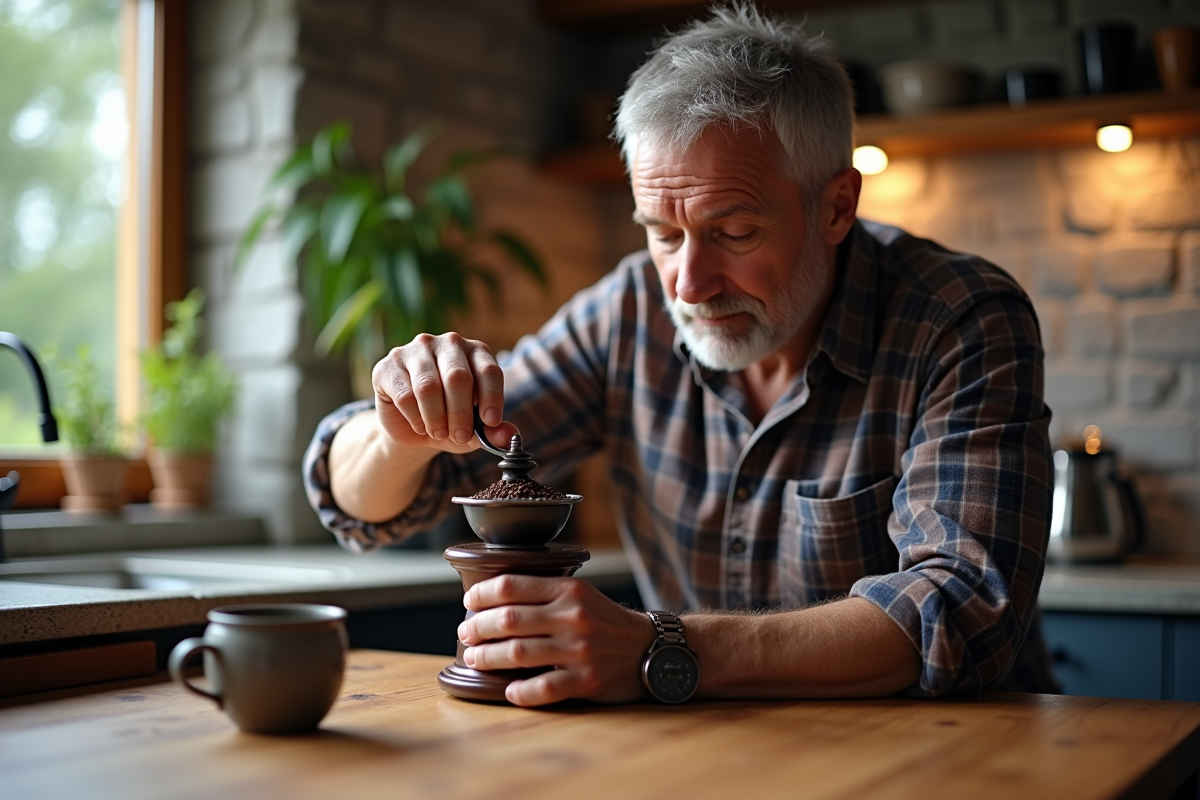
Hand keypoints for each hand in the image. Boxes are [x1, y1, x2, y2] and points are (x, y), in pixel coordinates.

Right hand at [371, 332, 515, 453]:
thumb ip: (493, 432)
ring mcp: (416, 350)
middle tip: (460, 436)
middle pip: (457, 377)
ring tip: (438, 432)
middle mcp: (447, 343)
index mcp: (475, 352)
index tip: (490, 422)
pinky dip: (415, 417)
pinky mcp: (388, 366)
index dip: (492, 397)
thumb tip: (509, 436)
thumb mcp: (475, 430)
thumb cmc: (450, 421)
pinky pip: (405, 395)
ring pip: (428, 386)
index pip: (489, 370)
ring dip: (436, 417)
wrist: (413, 428)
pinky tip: (419, 425)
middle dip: (461, 413)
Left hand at [458, 575, 656, 706]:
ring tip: (473, 658)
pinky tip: (508, 690)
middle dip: (477, 627)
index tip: (469, 602)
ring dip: (487, 657)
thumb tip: (494, 600)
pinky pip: (543, 688)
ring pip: (518, 653)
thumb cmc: (606, 621)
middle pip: (508, 620)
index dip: (483, 594)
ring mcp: (580, 650)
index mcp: (569, 590)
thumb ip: (546, 593)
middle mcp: (573, 617)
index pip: (512, 586)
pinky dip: (520, 691)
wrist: (649, 648)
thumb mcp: (581, 595)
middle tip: (464, 633)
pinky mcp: (587, 680)